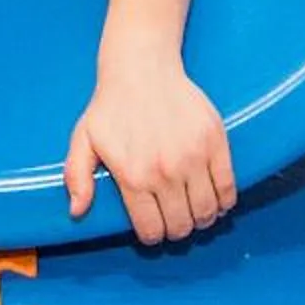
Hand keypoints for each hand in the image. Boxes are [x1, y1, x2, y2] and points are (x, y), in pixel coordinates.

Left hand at [64, 59, 235, 243]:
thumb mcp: (83, 139)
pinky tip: (215, 199)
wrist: (142, 68)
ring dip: (201, 219)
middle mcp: (165, 171)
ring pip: (206, 211)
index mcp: (133, 175)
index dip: (153, 236)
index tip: (154, 230)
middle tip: (174, 221)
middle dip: (177, 230)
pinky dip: (224, 201)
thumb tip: (76, 211)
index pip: (151, 229)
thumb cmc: (111, 106)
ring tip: (195, 212)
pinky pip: (228, 187)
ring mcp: (193, 157)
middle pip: (181, 225)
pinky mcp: (215, 142)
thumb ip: (76, 177)